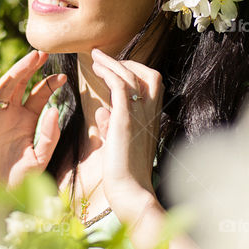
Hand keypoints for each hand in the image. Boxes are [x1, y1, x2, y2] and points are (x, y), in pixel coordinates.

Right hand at [0, 50, 66, 188]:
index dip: (50, 84)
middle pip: (21, 85)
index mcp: (27, 122)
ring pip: (4, 87)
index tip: (64, 76)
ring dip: (16, 71)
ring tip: (30, 58)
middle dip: (32, 69)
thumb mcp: (40, 158)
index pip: (39, 96)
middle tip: (44, 54)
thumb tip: (56, 110)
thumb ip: (49, 136)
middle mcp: (11, 116)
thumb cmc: (18, 182)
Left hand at [89, 48, 162, 208]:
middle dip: (127, 62)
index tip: (115, 68)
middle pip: (149, 75)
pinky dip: (109, 72)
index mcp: (151, 120)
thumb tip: (102, 113)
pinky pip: (119, 85)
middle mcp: (150, 114)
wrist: (130, 193)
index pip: (152, 86)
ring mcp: (140, 115)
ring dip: (112, 63)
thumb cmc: (124, 175)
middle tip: (104, 57)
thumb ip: (112, 126)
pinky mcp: (125, 119)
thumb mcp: (118, 145)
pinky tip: (96, 69)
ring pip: (131, 76)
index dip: (135, 72)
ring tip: (95, 56)